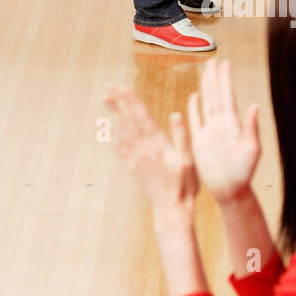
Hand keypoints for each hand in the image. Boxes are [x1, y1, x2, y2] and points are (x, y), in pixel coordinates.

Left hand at [104, 83, 197, 215]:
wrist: (172, 209)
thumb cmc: (185, 185)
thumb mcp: (188, 160)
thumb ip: (181, 136)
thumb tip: (175, 114)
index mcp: (157, 144)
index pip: (142, 116)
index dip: (132, 100)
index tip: (124, 86)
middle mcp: (143, 149)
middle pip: (129, 120)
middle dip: (120, 101)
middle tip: (109, 85)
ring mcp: (136, 158)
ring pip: (122, 131)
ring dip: (114, 113)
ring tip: (106, 99)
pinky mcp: (134, 167)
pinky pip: (121, 148)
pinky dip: (114, 136)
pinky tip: (109, 129)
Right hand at [187, 59, 260, 204]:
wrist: (230, 190)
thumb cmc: (244, 173)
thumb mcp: (251, 150)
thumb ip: (251, 128)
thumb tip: (255, 105)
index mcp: (232, 124)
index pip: (227, 96)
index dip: (225, 79)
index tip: (225, 63)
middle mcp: (221, 125)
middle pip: (216, 95)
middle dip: (214, 78)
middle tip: (213, 60)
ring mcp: (210, 132)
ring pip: (206, 104)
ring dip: (205, 87)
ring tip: (205, 72)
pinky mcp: (200, 142)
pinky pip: (196, 120)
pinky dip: (194, 108)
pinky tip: (194, 96)